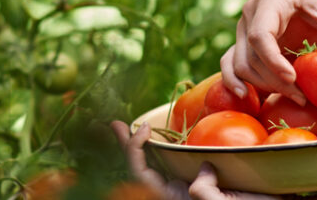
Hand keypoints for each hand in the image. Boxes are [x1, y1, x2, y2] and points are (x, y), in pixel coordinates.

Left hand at [109, 121, 279, 199]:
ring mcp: (189, 185)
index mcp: (176, 199)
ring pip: (158, 164)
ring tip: (129, 126)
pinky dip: (168, 147)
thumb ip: (203, 193)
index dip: (134, 149)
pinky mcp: (205, 179)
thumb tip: (201, 169)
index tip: (143, 127)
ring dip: (142, 145)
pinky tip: (167, 136)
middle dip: (126, 145)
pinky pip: (179, 161)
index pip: (141, 173)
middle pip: (142, 167)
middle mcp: (178, 192)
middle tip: (110, 123)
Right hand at [220, 0, 316, 104]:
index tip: (294, 79)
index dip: (273, 61)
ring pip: (240, 65)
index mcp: (271, 0)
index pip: (260, 35)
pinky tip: (248, 98)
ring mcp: (243, 28)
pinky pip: (231, 65)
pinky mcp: (242, 43)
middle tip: (302, 96)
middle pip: (250, 55)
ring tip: (295, 96)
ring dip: (263, 86)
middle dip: (274, 81)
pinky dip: (236, 82)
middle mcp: (250, 13)